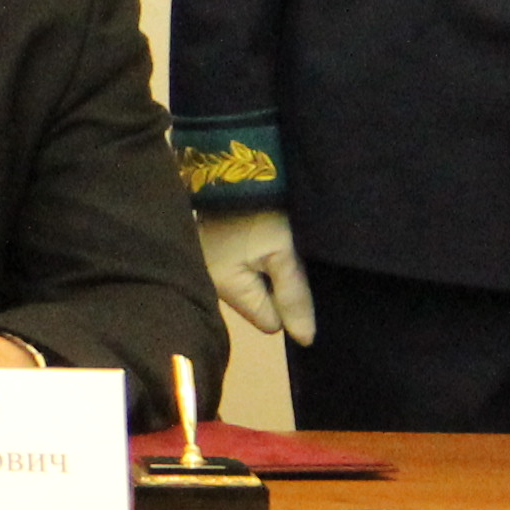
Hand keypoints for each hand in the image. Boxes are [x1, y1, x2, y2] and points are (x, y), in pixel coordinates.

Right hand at [200, 208, 317, 345]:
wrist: (234, 169)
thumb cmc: (262, 214)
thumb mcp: (285, 255)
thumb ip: (294, 298)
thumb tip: (304, 340)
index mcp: (226, 288)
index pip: (269, 323)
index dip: (286, 304)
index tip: (289, 276)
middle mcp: (209, 283)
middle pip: (258, 307)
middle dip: (273, 291)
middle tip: (281, 260)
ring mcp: (205, 265)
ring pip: (250, 289)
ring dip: (264, 275)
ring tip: (269, 248)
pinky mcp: (208, 249)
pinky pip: (239, 272)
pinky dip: (252, 262)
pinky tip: (255, 242)